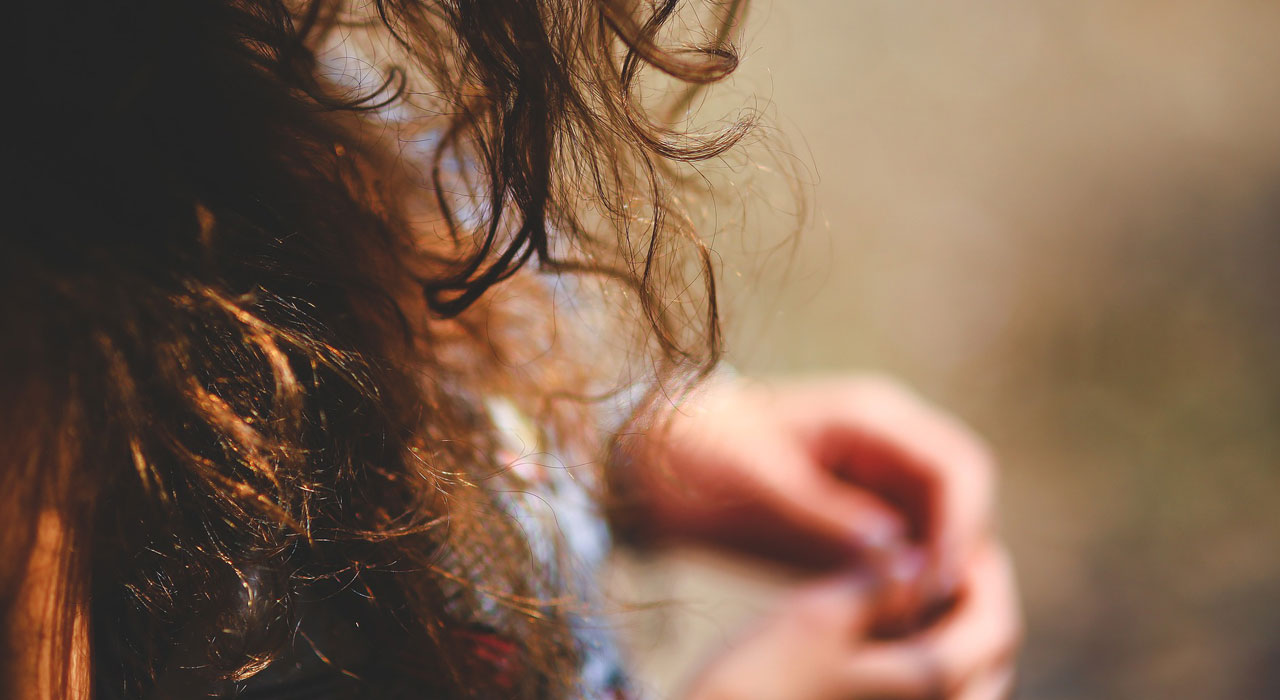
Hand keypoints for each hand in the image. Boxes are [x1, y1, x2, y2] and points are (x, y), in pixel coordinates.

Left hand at [622, 375, 995, 599]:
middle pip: (964, 500)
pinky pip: (908, 550)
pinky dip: (908, 585)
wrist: (653, 454)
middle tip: (930, 618)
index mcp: (872, 416)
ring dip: (937, 575)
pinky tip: (886, 624)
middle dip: (959, 557)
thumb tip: (900, 556)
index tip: (939, 585)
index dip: (964, 528)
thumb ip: (829, 518)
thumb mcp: (761, 489)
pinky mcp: (861, 514)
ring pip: (942, 530)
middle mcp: (889, 442)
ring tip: (907, 628)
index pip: (959, 466)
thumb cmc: (701, 457)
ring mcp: (878, 477)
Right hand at [684, 542, 1019, 699]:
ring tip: (914, 589)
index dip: (985, 571)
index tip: (954, 531)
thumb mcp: (817, 617)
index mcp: (933, 686)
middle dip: (976, 602)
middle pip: (990, 658)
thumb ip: (879, 583)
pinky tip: (882, 631)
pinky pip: (926, 695)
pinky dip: (922, 659)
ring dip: (951, 631)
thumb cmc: (756, 687)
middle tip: (940, 557)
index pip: (997, 624)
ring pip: (962, 681)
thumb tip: (919, 555)